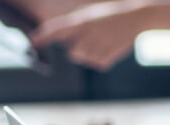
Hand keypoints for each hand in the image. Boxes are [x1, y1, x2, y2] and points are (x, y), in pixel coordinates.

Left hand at [30, 0, 152, 69]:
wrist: (137, 16)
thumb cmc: (111, 16)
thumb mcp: (91, 17)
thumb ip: (77, 30)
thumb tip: (69, 50)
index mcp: (83, 21)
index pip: (58, 29)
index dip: (44, 36)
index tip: (33, 41)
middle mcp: (90, 33)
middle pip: (73, 54)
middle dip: (79, 51)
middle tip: (91, 42)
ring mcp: (101, 44)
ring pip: (86, 60)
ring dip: (91, 55)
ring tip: (103, 43)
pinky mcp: (112, 54)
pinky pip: (99, 64)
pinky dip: (103, 59)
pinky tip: (110, 48)